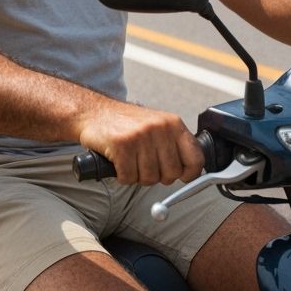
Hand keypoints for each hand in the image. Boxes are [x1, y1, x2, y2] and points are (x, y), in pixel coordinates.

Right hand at [77, 102, 203, 185]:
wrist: (94, 112)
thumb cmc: (126, 123)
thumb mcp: (157, 126)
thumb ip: (174, 145)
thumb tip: (190, 172)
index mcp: (173, 123)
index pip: (196, 158)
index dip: (190, 174)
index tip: (183, 178)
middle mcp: (160, 128)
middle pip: (171, 173)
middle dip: (158, 176)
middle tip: (145, 165)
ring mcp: (141, 135)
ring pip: (149, 178)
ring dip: (137, 176)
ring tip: (130, 160)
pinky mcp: (122, 144)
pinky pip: (129, 177)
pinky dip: (122, 176)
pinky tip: (118, 162)